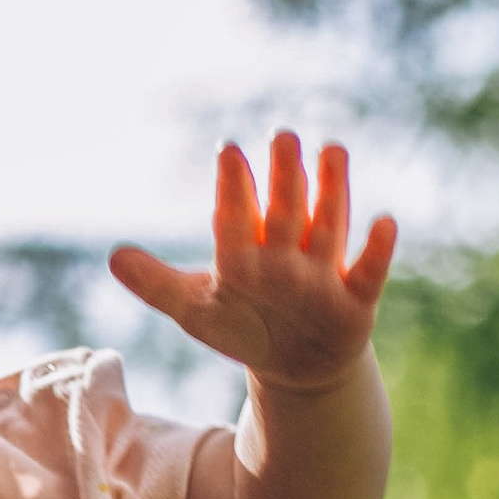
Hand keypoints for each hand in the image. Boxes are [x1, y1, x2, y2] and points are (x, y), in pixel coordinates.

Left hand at [112, 132, 395, 397]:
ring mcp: (321, 273)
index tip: (228, 151)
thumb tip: (114, 256)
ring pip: (326, 227)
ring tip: (332, 149)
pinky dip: (377, 249)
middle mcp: (286, 252)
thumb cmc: (243, 325)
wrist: (294, 363)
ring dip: (331, 191)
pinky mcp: (355, 300)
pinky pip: (367, 271)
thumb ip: (157, 284)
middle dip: (284, 177)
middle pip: (284, 211)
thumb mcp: (195, 311)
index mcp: (245, 252)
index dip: (233, 188)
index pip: (235, 218)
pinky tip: (385, 221)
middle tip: (282, 135)